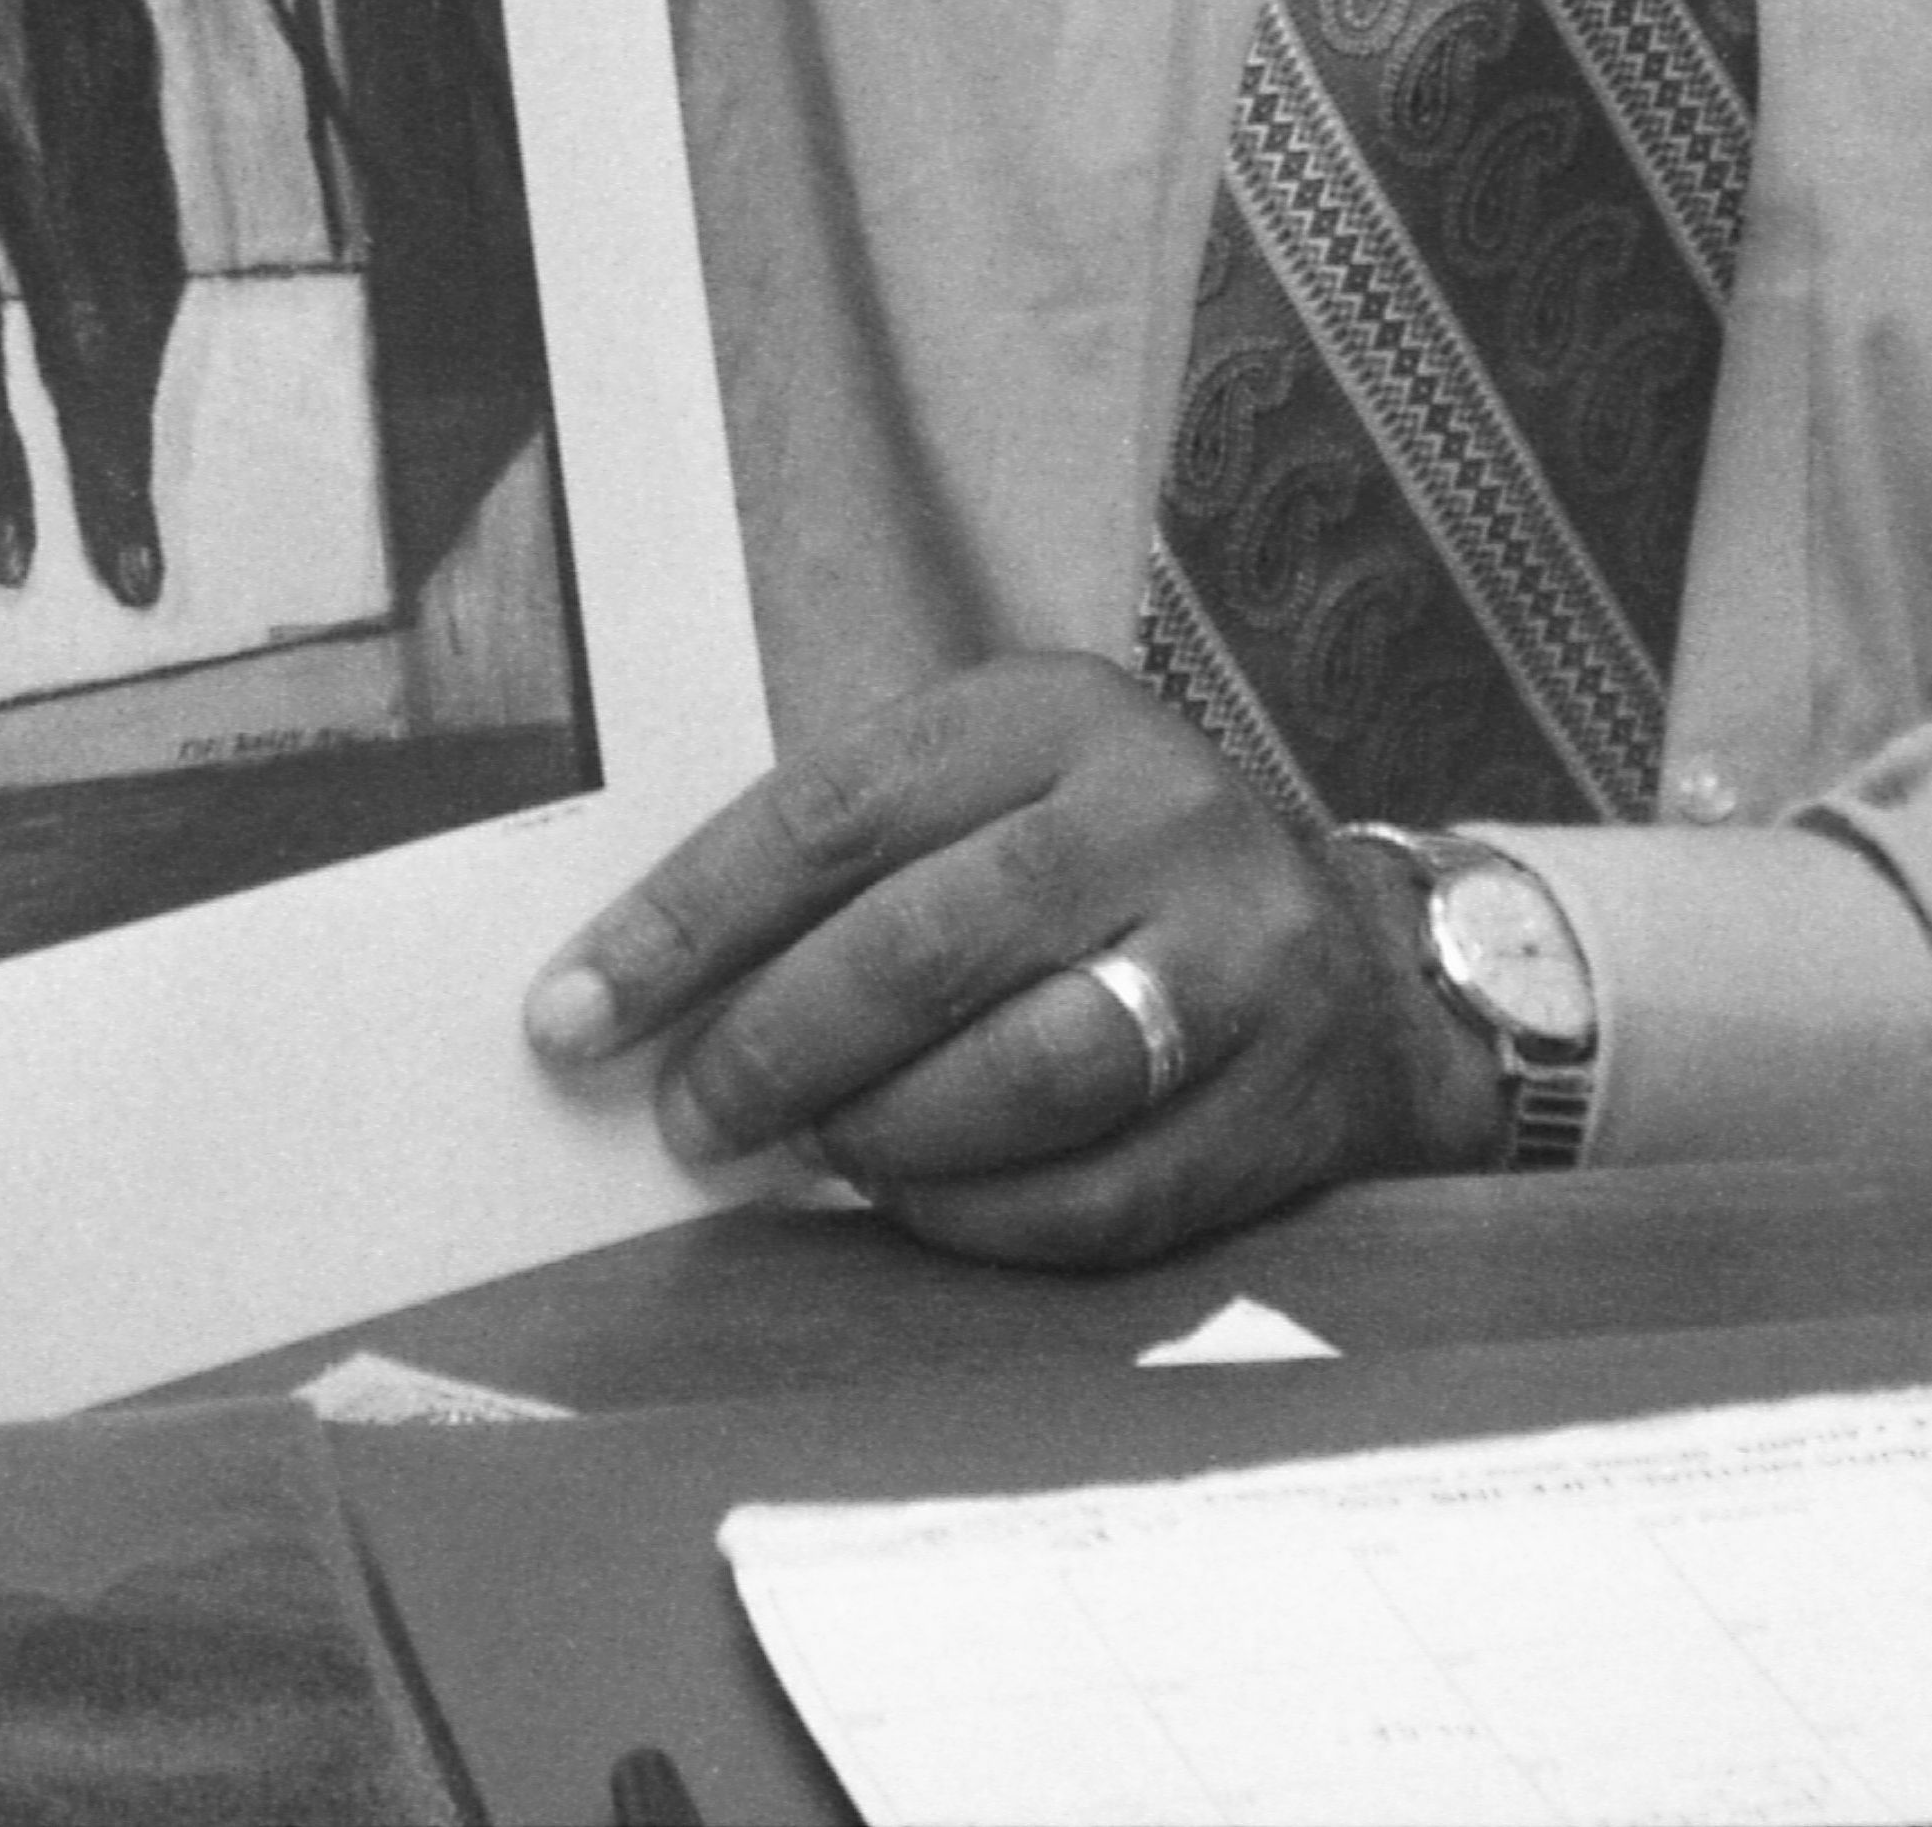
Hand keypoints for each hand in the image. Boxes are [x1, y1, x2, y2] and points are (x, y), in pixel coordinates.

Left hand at [519, 659, 1492, 1269]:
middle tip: (689, 1119)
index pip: (832, 816)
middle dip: (767, 1052)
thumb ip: (852, 866)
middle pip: (916, 949)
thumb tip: (635, 994)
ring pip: (1013, 1078)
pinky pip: (1086, 1197)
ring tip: (812, 1153)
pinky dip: (970, 1218)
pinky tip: (918, 1202)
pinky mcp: (1277, 1108)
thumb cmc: (1111, 881)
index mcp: (1059, 714)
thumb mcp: (999, 798)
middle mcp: (1161, 817)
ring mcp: (1236, 964)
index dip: (684, 924)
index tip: (569, 1015)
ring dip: (874, 1138)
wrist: (1362, 971)